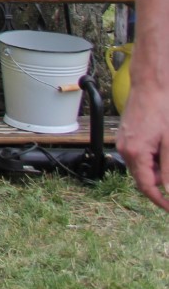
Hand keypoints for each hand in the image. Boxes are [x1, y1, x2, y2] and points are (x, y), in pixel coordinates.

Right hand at [119, 84, 168, 211]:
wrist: (150, 87)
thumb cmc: (162, 110)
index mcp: (136, 153)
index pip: (147, 186)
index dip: (160, 201)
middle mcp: (125, 149)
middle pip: (143, 177)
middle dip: (161, 180)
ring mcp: (123, 142)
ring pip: (141, 167)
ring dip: (157, 167)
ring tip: (167, 149)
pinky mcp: (126, 137)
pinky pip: (138, 155)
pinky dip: (151, 157)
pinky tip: (161, 144)